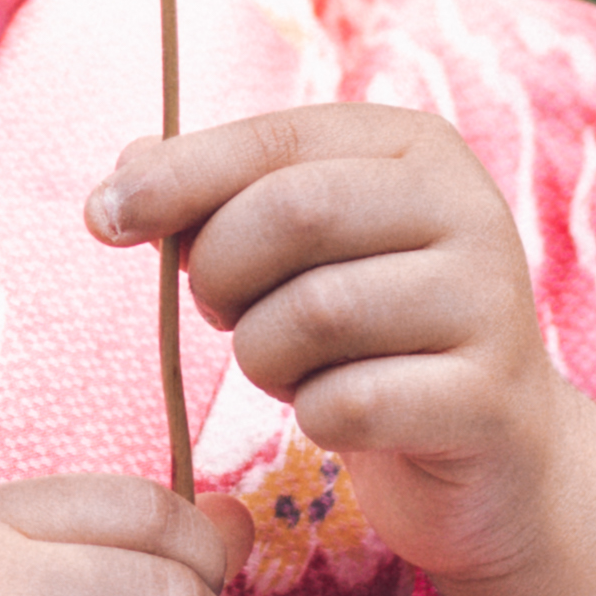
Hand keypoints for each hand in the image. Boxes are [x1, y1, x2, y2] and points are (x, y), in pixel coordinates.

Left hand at [91, 103, 595, 595]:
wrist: (494, 457)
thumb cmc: (375, 337)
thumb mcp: (298, 253)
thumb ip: (217, 200)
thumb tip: (120, 179)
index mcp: (416, 148)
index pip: (275, 139)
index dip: (176, 176)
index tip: (101, 220)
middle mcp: (468, 207)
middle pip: (292, 213)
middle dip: (220, 273)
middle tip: (221, 314)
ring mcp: (491, 303)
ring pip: (314, 312)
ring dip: (264, 355)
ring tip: (288, 367)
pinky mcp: (490, 400)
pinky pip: (350, 404)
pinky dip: (313, 418)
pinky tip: (334, 418)